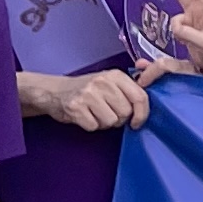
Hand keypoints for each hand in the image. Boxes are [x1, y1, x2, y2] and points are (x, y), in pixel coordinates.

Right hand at [23, 68, 149, 132]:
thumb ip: (129, 90)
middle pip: (125, 112)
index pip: (140, 96)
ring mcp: (88, 94)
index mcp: (116, 75)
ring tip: (95, 113)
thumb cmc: (87, 90)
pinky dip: (90, 126)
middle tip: (107, 113)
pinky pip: (94, 126)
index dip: (142, 113)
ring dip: (104, 123)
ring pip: (111, 121)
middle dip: (119, 119)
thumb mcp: (110, 82)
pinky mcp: (75, 107)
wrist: (54, 91)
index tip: (137, 122)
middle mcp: (103, 82)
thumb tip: (148, 104)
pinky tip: (84, 116)